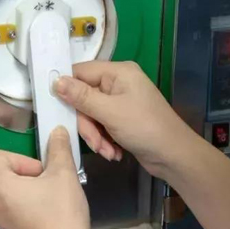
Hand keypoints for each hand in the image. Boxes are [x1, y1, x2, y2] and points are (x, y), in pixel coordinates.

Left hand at [0, 127, 90, 228]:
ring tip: (48, 194)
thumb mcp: (64, 174)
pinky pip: (9, 205)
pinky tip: (46, 210)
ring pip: (5, 189)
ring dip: (25, 186)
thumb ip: (58, 148)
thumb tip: (56, 131)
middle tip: (46, 180)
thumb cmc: (60, 212)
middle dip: (23, 171)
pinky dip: (23, 201)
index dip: (20, 157)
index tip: (40, 170)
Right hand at [55, 61, 195, 177]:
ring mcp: (121, 101)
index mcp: (118, 72)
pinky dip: (104, 140)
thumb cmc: (145, 128)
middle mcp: (118, 83)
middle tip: (95, 142)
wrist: (174, 156)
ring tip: (108, 152)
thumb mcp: (109, 112)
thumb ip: (81, 96)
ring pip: (91, 115)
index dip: (66, 89)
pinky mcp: (122, 119)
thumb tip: (55, 80)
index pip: (80, 72)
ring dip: (96, 136)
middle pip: (84, 98)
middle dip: (87, 124)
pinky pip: (102, 125)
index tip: (55, 108)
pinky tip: (114, 153)